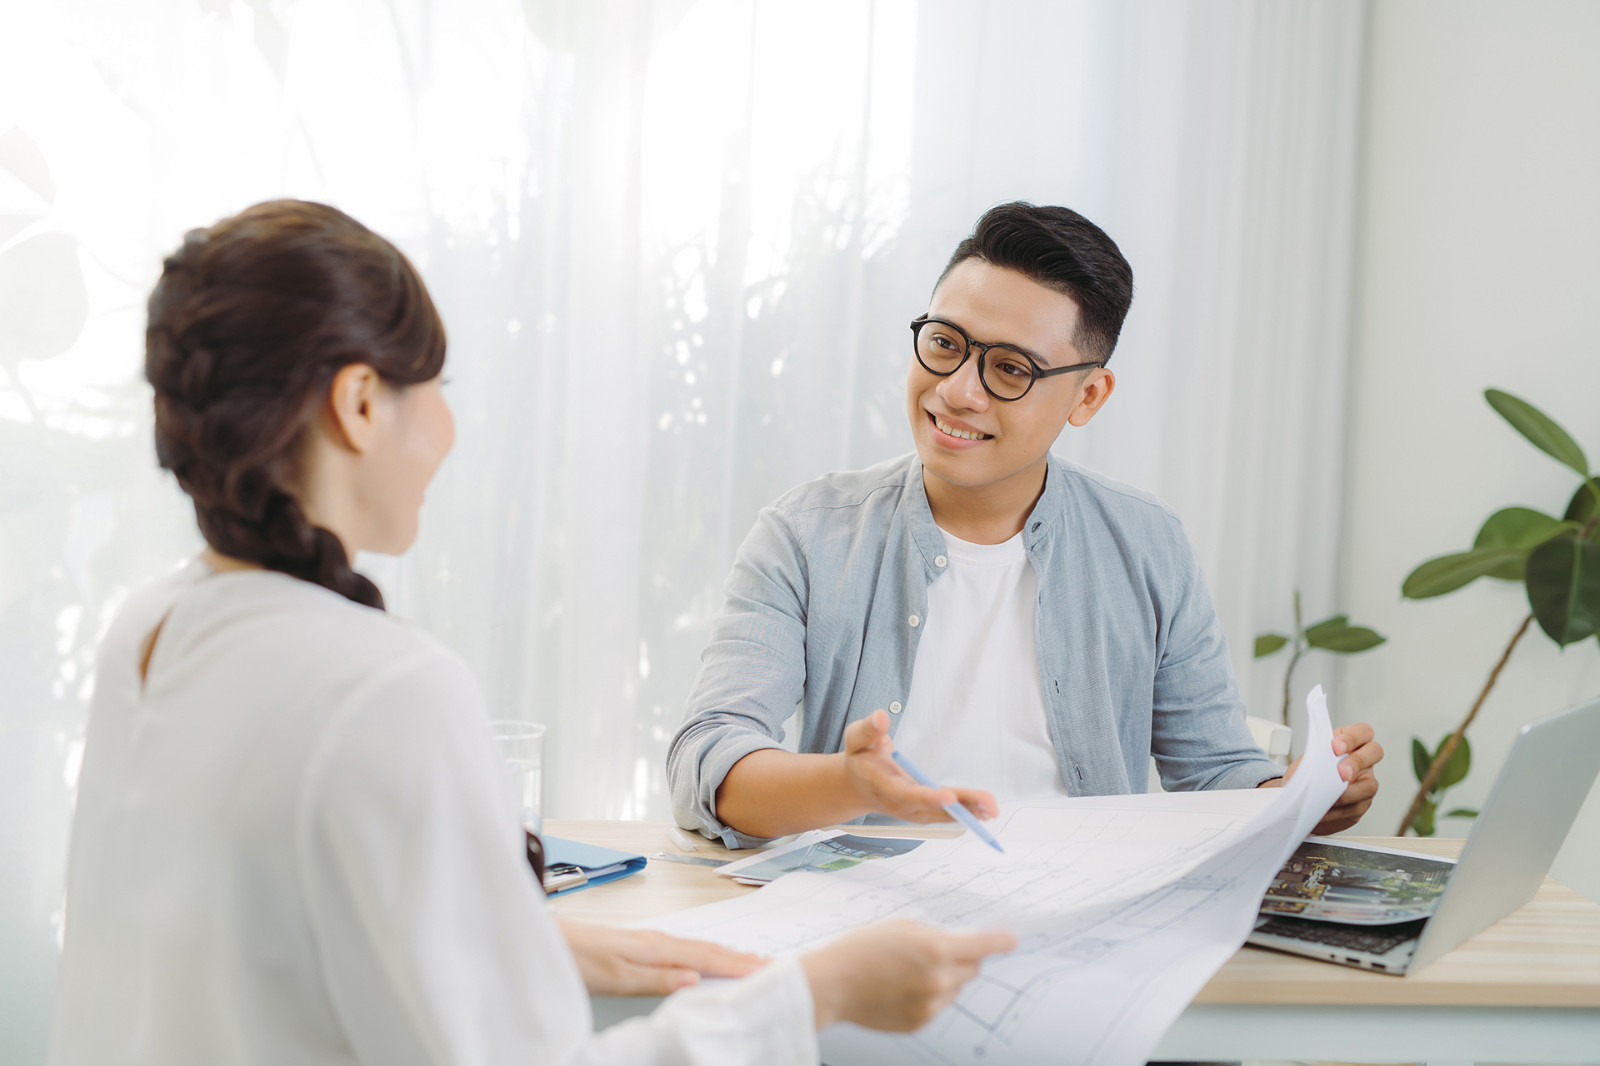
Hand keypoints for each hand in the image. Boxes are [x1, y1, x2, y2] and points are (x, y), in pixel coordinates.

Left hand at [556, 920, 766, 995]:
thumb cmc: (580, 958)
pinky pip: (683, 949)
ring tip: (746, 961)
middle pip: (706, 949)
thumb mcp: (617, 977)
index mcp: (657, 948)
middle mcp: (657, 941)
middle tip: (769, 964)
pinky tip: (703, 959)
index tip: (765, 970)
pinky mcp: (640, 945)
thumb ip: (656, 979)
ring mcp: (649, 941)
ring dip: (723, 955)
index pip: (706, 957)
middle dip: (738, 957)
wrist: (552, 940)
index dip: (736, 966)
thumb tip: (694, 979)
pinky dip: (703, 954)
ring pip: (696, 948)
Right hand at [799, 919, 1017, 1030]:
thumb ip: (932, 935)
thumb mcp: (900, 927)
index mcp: (935, 949)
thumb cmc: (861, 949)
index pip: (983, 945)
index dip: (1000, 941)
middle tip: (939, 952)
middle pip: (973, 968)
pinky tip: (904, 989)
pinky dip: (931, 996)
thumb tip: (953, 944)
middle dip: (964, 958)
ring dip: (946, 978)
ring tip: (912, 972)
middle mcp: (939, 979)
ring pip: (956, 988)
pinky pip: (939, 1006)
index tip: (1012, 940)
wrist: (833, 985)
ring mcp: (931, 1005)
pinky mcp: (921, 1022)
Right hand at [842, 710, 996, 823]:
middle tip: (988, 806)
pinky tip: (984, 812)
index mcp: (883, 784)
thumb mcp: (857, 738)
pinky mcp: (921, 812)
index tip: (950, 796)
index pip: (907, 793)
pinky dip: (965, 815)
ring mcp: (911, 810)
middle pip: (932, 807)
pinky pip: (944, 816)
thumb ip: (868, 729)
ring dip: (969, 812)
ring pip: (942, 814)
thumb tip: (881, 716)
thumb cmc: (860, 758)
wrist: (855, 785)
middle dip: (962, 807)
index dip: (928, 796)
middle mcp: (899, 802)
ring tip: (993, 808)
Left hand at [1262, 722, 1383, 834]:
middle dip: (1357, 762)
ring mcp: (1364, 782)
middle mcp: (1361, 760)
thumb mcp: (1305, 763)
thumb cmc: (1304, 775)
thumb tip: (1318, 769)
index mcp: (1347, 743)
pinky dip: (1338, 811)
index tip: (1335, 748)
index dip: (1352, 738)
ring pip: (1370, 785)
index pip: (1362, 732)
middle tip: (1340, 774)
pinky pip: (1358, 807)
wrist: (1299, 799)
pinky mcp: (1361, 804)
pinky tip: (1324, 811)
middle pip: (1375, 751)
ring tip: (1327, 798)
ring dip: (1347, 793)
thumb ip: (1313, 760)